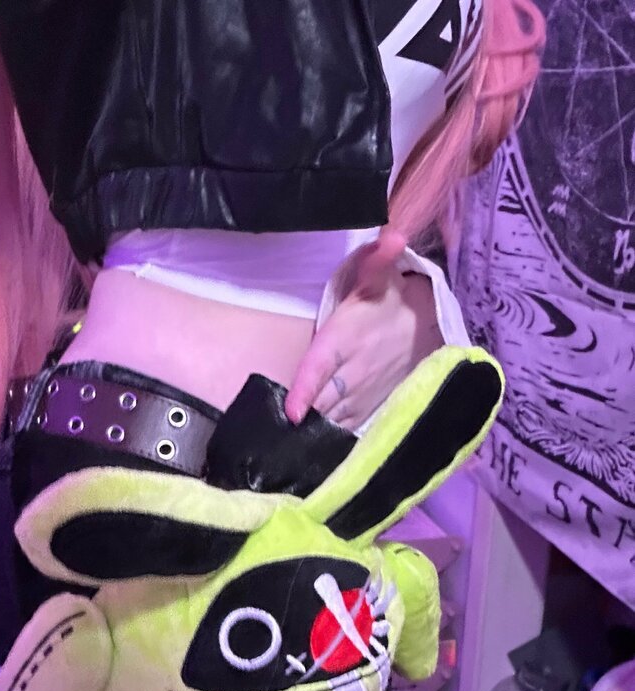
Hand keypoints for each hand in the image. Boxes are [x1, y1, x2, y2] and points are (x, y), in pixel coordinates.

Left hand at [284, 227, 443, 430]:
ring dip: (313, 430)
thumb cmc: (389, 299)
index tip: (292, 412)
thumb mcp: (380, 275)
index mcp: (346, 338)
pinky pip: (346, 427)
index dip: (306, 390)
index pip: (322, 367)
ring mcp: (363, 393)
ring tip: (287, 444)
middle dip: (302, 416)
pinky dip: (328, 437)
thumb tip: (391, 235)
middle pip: (322, 400)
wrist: (426, 324)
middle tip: (272, 434)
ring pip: (333, 418)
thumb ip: (378, 259)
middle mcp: (354, 370)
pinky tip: (311, 445)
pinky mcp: (369, 407)